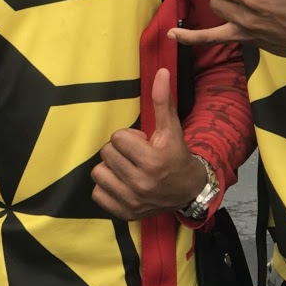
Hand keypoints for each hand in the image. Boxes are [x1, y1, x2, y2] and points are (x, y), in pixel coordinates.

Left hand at [91, 68, 206, 218]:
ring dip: (110, 168)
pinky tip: (122, 183)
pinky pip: (97, 193)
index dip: (128, 137)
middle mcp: (141, 183)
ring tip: (127, 169)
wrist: (189, 191)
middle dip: (119, 151)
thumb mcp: (171, 129)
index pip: (117, 138)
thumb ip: (162, 101)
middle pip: (106, 154)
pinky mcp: (125, 213)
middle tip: (135, 157)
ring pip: (98, 172)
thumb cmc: (176, 156)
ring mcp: (132, 201)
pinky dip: (106, 187)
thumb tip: (160, 71)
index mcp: (152, 161)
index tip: (142, 144)